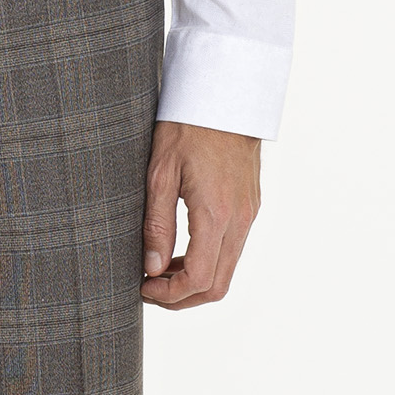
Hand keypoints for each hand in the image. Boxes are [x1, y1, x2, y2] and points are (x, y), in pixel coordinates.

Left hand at [142, 121, 260, 309]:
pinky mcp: (250, 207)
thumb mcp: (160, 174)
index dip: (170, 295)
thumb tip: (152, 268)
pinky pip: (232, 250)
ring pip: (227, 270)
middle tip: (150, 289)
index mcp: (216, 213)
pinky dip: (207, 262)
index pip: (200, 278)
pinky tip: (180, 251)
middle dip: (182, 298)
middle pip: (218, 285)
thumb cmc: (188, 127)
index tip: (144, 287)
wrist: (225, 95)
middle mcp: (239, 219)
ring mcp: (248, 214)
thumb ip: (157, 225)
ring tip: (160, 272)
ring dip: (194, 281)